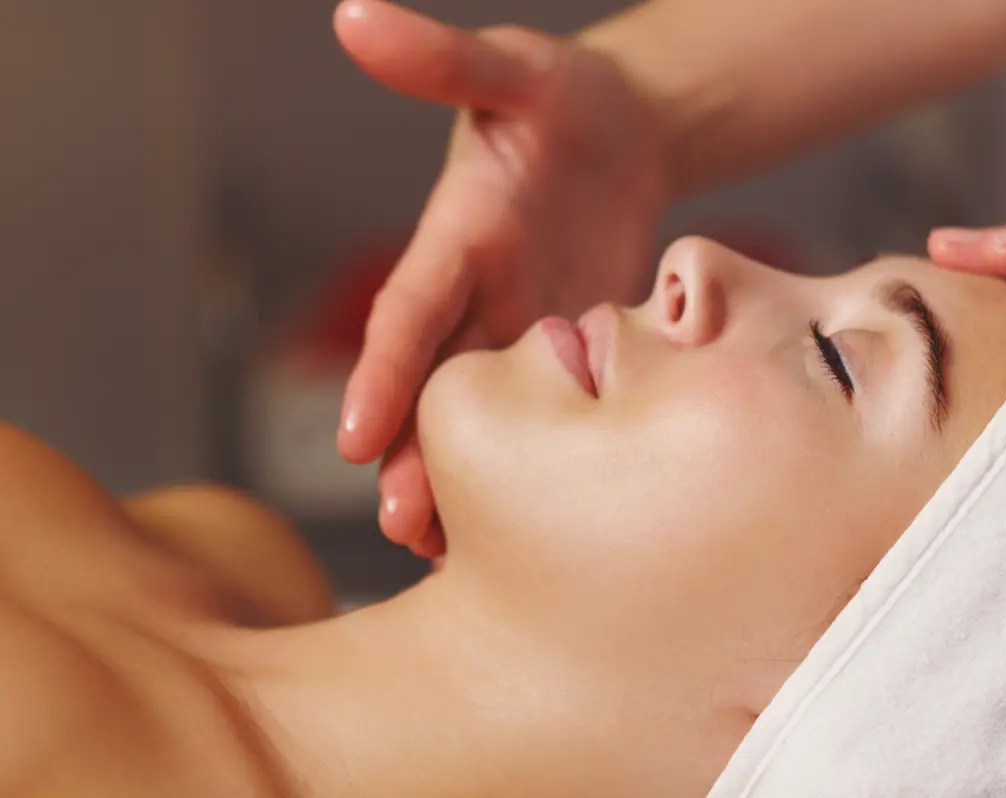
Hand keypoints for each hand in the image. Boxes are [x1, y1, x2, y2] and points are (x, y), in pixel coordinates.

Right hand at [332, 0, 667, 554]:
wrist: (626, 131)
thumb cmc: (564, 96)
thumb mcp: (514, 69)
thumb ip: (445, 58)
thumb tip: (353, 17)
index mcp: (456, 236)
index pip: (409, 310)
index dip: (381, 369)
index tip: (353, 434)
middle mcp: (475, 294)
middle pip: (432, 384)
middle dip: (411, 452)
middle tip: (403, 524)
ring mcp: (518, 327)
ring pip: (476, 413)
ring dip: (456, 475)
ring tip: (445, 547)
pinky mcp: (566, 345)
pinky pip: (540, 413)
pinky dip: (523, 462)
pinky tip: (525, 521)